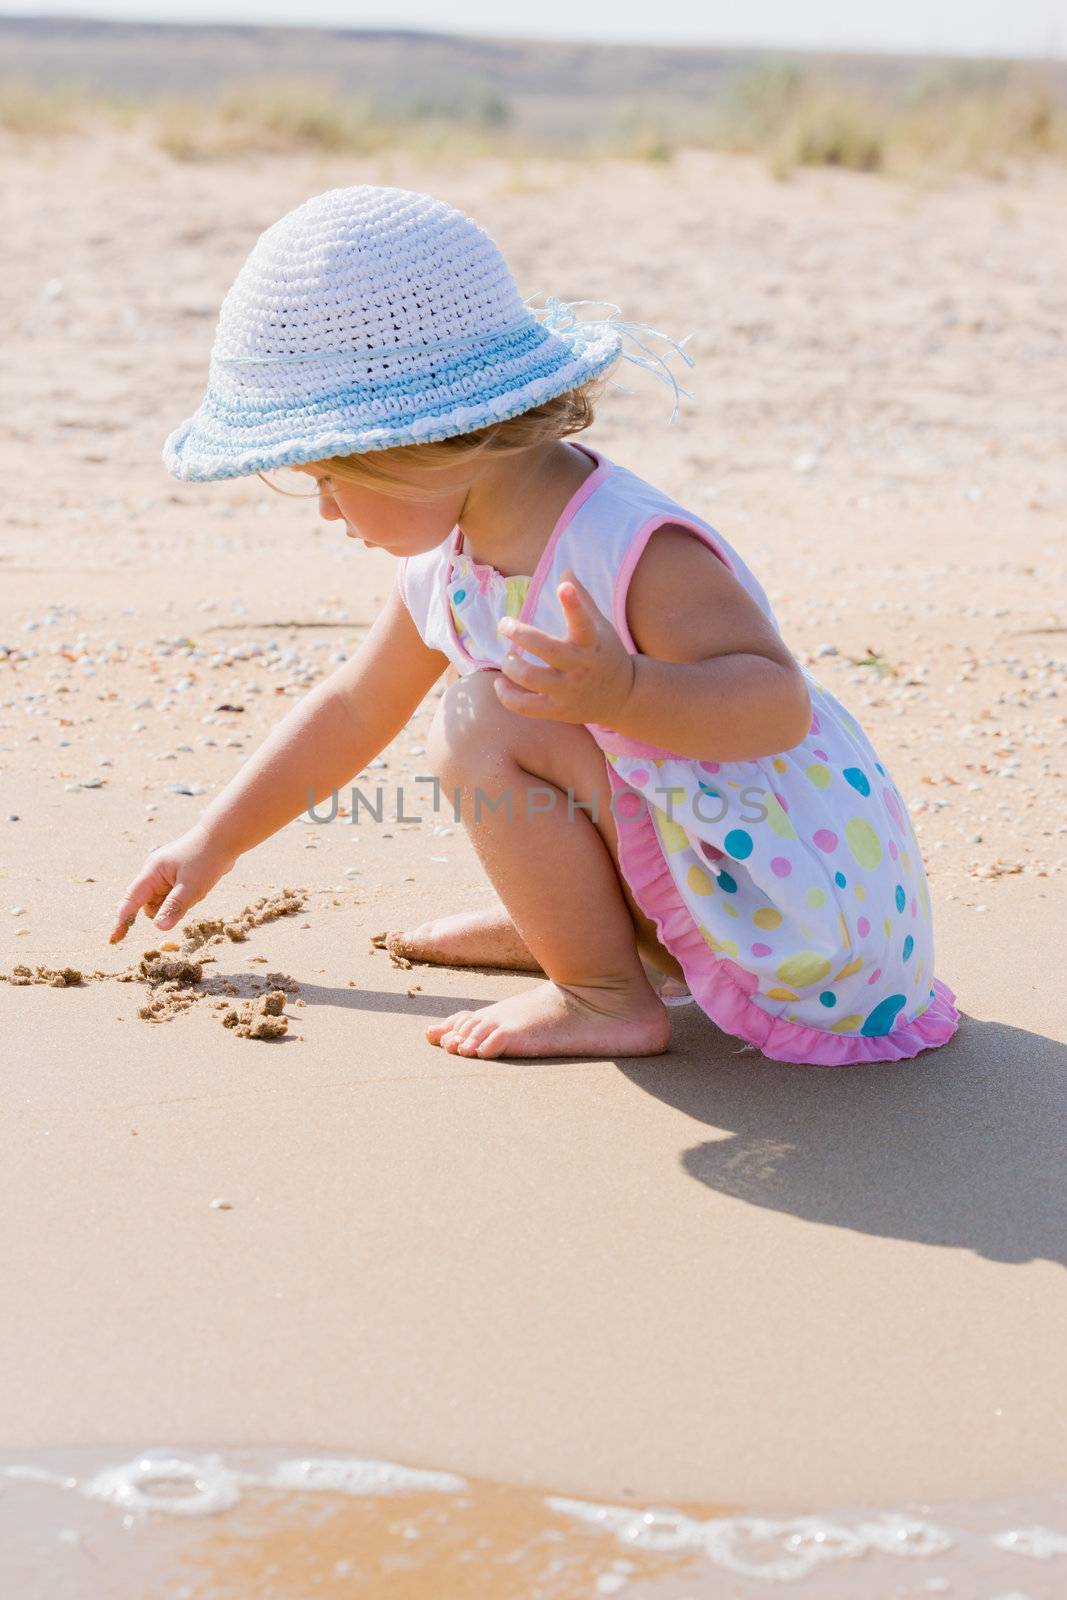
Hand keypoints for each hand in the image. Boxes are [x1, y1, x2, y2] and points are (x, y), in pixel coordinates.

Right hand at [108, 823, 236, 943]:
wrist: (223, 838)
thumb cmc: (206, 859)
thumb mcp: (192, 887)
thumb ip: (174, 907)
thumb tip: (158, 928)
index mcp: (152, 872)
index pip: (131, 900)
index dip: (122, 920)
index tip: (114, 939)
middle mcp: (154, 873)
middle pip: (149, 904)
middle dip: (166, 909)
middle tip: (187, 899)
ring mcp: (165, 875)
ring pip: (164, 902)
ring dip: (178, 904)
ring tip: (197, 889)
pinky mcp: (176, 877)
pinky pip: (175, 897)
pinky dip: (185, 898)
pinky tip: (199, 887)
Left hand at [494, 569, 635, 724]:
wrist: (623, 698)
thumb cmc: (606, 655)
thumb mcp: (602, 627)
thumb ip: (582, 600)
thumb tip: (565, 570)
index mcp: (593, 643)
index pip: (584, 622)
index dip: (573, 604)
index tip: (564, 586)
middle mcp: (580, 667)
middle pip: (548, 650)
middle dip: (521, 634)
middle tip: (504, 624)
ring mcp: (568, 691)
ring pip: (531, 678)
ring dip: (511, 666)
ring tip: (508, 658)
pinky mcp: (557, 710)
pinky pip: (525, 706)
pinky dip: (507, 696)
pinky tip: (500, 682)